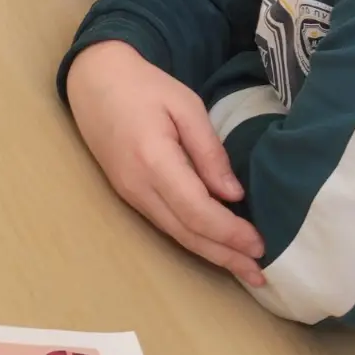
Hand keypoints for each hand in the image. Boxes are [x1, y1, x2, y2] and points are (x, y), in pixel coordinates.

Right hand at [66, 42, 264, 286]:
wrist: (95, 81)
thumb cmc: (144, 86)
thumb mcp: (185, 105)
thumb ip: (209, 151)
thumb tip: (233, 195)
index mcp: (154, 160)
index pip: (197, 211)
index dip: (229, 233)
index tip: (260, 244)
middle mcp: (138, 186)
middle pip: (187, 233)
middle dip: (225, 256)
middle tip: (260, 274)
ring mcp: (129, 193)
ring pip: (175, 234)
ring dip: (211, 254)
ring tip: (243, 267)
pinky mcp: (128, 193)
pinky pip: (164, 223)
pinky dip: (193, 238)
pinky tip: (213, 244)